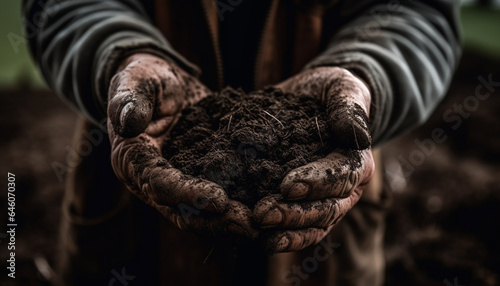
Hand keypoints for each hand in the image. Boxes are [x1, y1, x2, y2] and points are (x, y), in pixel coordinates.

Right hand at [107, 53, 255, 237]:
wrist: (163, 82)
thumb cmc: (146, 77)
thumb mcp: (137, 80)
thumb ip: (131, 99)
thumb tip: (129, 123)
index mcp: (132, 159)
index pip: (158, 184)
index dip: (187, 194)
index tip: (219, 200)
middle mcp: (151, 180)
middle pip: (181, 210)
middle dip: (214, 220)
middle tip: (247, 225)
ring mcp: (175, 182)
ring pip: (199, 213)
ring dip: (227, 221)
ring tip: (259, 225)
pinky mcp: (196, 178)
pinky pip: (215, 198)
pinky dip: (236, 205)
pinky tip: (263, 207)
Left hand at [254, 67, 374, 251]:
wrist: (315, 100)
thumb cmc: (331, 93)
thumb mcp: (342, 87)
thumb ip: (349, 107)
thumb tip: (358, 135)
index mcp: (359, 162)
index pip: (342, 177)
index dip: (317, 183)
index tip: (287, 186)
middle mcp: (346, 188)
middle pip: (327, 209)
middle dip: (295, 214)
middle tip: (263, 214)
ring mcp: (327, 200)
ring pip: (314, 226)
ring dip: (287, 232)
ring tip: (260, 233)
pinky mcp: (307, 205)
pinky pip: (301, 228)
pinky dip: (285, 237)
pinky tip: (262, 240)